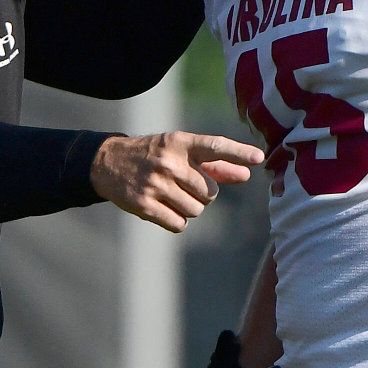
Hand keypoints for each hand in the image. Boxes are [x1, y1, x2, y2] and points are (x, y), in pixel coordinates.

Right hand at [91, 133, 262, 232]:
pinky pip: (179, 224)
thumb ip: (214, 164)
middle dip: (203, 194)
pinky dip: (176, 220)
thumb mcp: (180, 152)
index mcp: (180, 143)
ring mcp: (155, 184)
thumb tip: (246, 175)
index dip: (238, 153)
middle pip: (210, 192)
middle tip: (184, 185)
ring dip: (190, 208)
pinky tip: (163, 207)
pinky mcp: (143, 205)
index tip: (258, 158)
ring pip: (196, 210)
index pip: (214, 146)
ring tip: (172, 195)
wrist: (109, 162)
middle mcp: (168, 162)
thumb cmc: (154, 156)